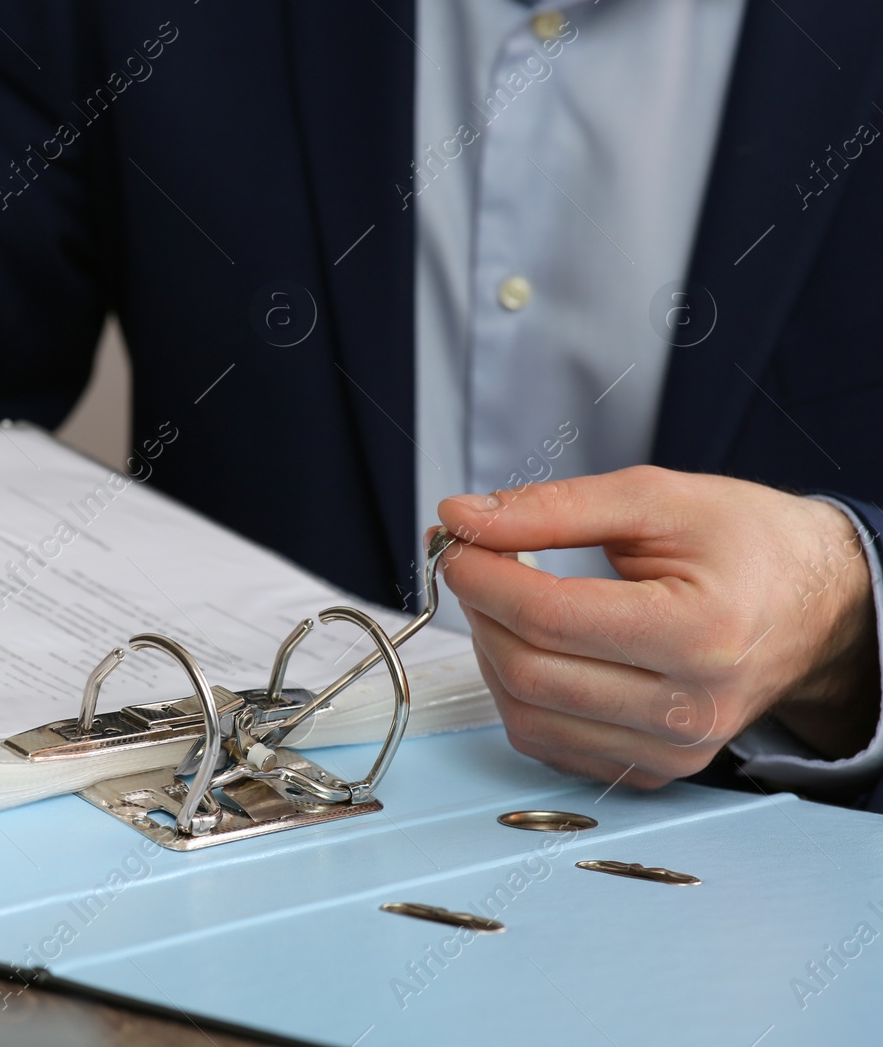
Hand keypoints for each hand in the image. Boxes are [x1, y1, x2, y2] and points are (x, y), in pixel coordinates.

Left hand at [435, 466, 879, 788]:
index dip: (483, 576)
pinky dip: (520, 694)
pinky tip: (534, 645)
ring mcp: (674, 752)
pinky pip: (549, 745)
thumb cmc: (746, 545)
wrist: (813, 604)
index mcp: (700, 635)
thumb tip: (465, 518)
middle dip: (480, 611)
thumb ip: (554, 507)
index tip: (455, 540)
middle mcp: (690, 710)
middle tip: (473, 561)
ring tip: (503, 599)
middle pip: (529, 673)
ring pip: (527, 718)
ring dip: (492, 652)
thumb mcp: (656, 498)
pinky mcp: (654, 770)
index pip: (551, 618)